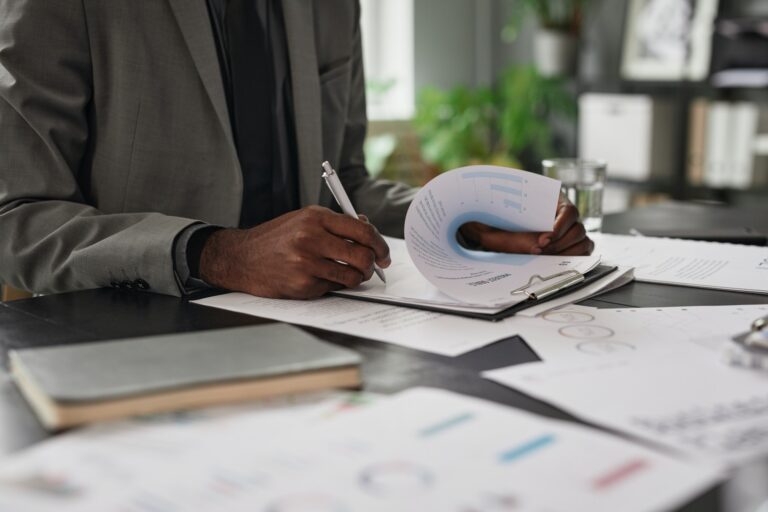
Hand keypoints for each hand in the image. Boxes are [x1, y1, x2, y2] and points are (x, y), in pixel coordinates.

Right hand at [199, 206, 390, 298]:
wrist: (241, 257)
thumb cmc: (276, 238)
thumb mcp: (304, 219)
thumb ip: (336, 224)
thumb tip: (368, 230)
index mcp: (315, 217)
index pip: (362, 231)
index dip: (380, 244)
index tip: (384, 254)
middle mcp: (311, 238)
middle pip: (362, 256)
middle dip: (372, 264)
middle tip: (372, 267)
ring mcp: (306, 263)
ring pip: (352, 276)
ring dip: (356, 278)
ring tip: (349, 274)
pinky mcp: (302, 285)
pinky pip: (334, 288)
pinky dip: (334, 285)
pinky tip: (321, 278)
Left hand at [459, 197, 593, 255]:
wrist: (492, 228)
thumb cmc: (497, 222)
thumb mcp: (499, 225)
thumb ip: (514, 235)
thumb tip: (536, 248)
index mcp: (552, 199)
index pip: (569, 211)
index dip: (559, 227)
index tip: (543, 240)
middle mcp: (563, 214)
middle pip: (578, 228)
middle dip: (559, 244)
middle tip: (540, 251)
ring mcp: (569, 229)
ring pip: (582, 240)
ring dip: (566, 252)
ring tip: (545, 257)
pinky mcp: (571, 243)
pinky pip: (582, 250)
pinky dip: (573, 258)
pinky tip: (554, 261)